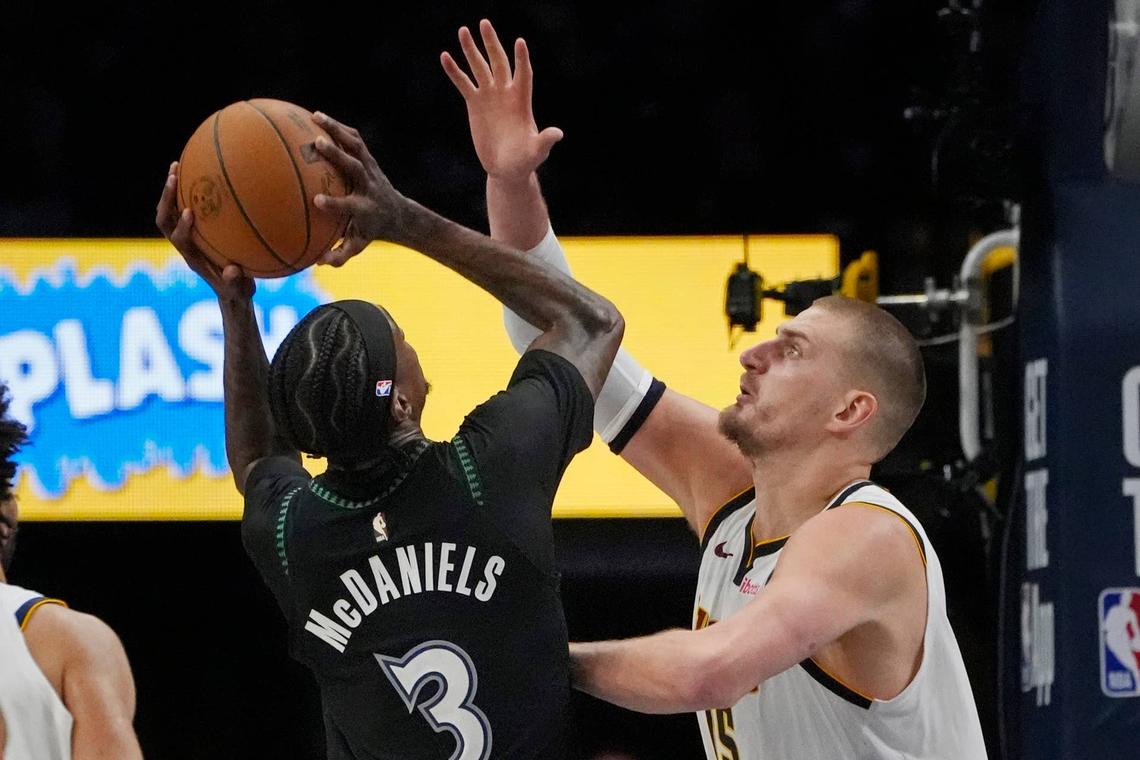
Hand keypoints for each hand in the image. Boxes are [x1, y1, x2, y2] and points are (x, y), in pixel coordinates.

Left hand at [155, 162, 253, 302]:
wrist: (229, 291)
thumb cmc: (235, 290)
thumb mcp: (239, 290)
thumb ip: (235, 282)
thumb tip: (233, 270)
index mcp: (192, 257)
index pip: (180, 239)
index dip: (182, 226)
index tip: (190, 212)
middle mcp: (184, 244)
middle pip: (164, 220)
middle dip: (166, 199)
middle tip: (174, 178)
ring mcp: (187, 235)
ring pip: (169, 210)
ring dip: (170, 189)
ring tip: (177, 165)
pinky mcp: (194, 228)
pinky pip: (185, 205)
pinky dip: (186, 189)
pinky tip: (198, 170)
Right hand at [310, 113, 410, 265]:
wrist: (396, 213)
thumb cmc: (369, 230)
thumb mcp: (358, 244)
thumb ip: (340, 254)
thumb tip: (319, 261)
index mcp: (364, 208)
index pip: (350, 206)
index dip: (334, 203)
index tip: (316, 201)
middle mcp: (369, 185)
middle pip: (355, 167)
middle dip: (338, 156)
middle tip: (316, 143)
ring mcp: (370, 169)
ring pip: (355, 146)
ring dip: (336, 130)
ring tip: (314, 116)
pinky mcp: (368, 158)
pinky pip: (354, 139)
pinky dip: (338, 127)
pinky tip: (316, 117)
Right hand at [441, 19, 562, 183]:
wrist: (506, 168)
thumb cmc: (524, 160)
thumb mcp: (536, 152)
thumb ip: (545, 141)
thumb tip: (558, 134)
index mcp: (522, 101)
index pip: (523, 75)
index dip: (522, 60)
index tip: (520, 42)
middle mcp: (506, 93)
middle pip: (499, 62)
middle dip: (492, 43)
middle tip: (484, 23)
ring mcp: (490, 96)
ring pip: (480, 68)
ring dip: (471, 50)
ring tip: (463, 30)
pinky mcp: (475, 104)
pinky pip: (464, 83)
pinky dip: (455, 71)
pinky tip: (445, 56)